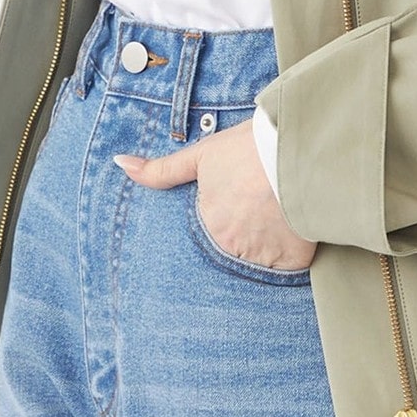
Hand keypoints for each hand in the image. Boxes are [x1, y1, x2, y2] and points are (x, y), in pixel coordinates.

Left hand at [114, 119, 317, 271]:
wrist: (296, 147)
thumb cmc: (247, 149)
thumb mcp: (202, 155)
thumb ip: (161, 170)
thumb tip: (119, 163)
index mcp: (207, 226)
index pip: (209, 239)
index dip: (224, 224)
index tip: (236, 211)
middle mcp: (230, 247)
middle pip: (233, 252)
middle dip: (242, 238)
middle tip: (258, 213)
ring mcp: (261, 257)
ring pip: (260, 262)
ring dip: (266, 246)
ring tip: (276, 219)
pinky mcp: (293, 261)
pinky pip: (289, 269)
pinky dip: (291, 254)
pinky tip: (293, 232)